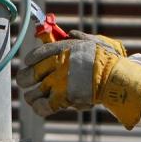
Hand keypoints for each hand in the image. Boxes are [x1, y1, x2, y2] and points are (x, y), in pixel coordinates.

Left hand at [16, 35, 140, 128]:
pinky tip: (40, 106)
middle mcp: (55, 64)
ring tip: (32, 97)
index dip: (29, 61)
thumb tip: (71, 33)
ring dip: (31, 96)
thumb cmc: (109, 58)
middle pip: (28, 74)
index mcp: (61, 49)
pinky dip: (39, 107)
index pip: (35, 55)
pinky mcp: (62, 98)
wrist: (115, 76)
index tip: (29, 64)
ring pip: (33, 92)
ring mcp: (57, 82)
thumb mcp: (94, 40)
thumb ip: (80, 37)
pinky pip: (42, 106)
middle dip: (25, 79)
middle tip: (26, 82)